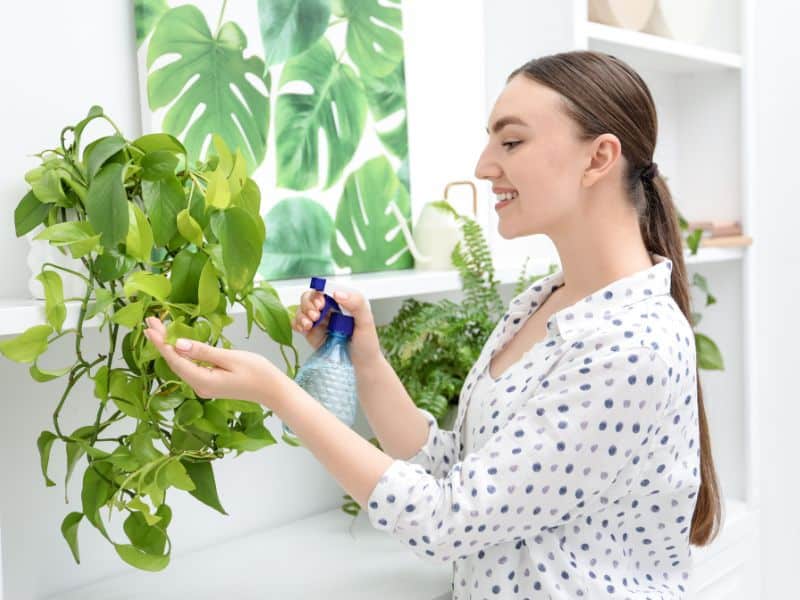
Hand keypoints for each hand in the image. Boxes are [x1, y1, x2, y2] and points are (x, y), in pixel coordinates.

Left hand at [143, 316, 281, 408]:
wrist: (274, 390)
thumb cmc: (258, 373)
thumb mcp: (231, 358)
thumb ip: (203, 351)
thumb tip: (178, 344)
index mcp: (203, 381)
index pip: (175, 359)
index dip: (161, 343)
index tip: (149, 326)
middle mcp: (199, 386)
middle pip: (175, 362)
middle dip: (162, 342)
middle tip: (150, 321)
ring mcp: (204, 386)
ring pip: (180, 365)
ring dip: (170, 347)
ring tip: (159, 329)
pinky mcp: (209, 383)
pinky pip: (189, 367)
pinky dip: (180, 353)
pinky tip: (176, 344)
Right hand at [291, 288, 382, 366]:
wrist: (361, 366)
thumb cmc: (366, 343)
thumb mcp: (367, 321)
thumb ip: (357, 303)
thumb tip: (337, 293)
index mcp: (342, 302)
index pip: (325, 289)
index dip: (319, 294)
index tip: (321, 304)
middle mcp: (329, 309)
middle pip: (310, 297)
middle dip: (308, 304)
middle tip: (316, 315)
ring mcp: (319, 321)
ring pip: (302, 309)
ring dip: (301, 314)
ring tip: (309, 325)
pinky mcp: (312, 334)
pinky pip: (298, 324)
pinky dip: (296, 323)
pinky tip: (303, 329)